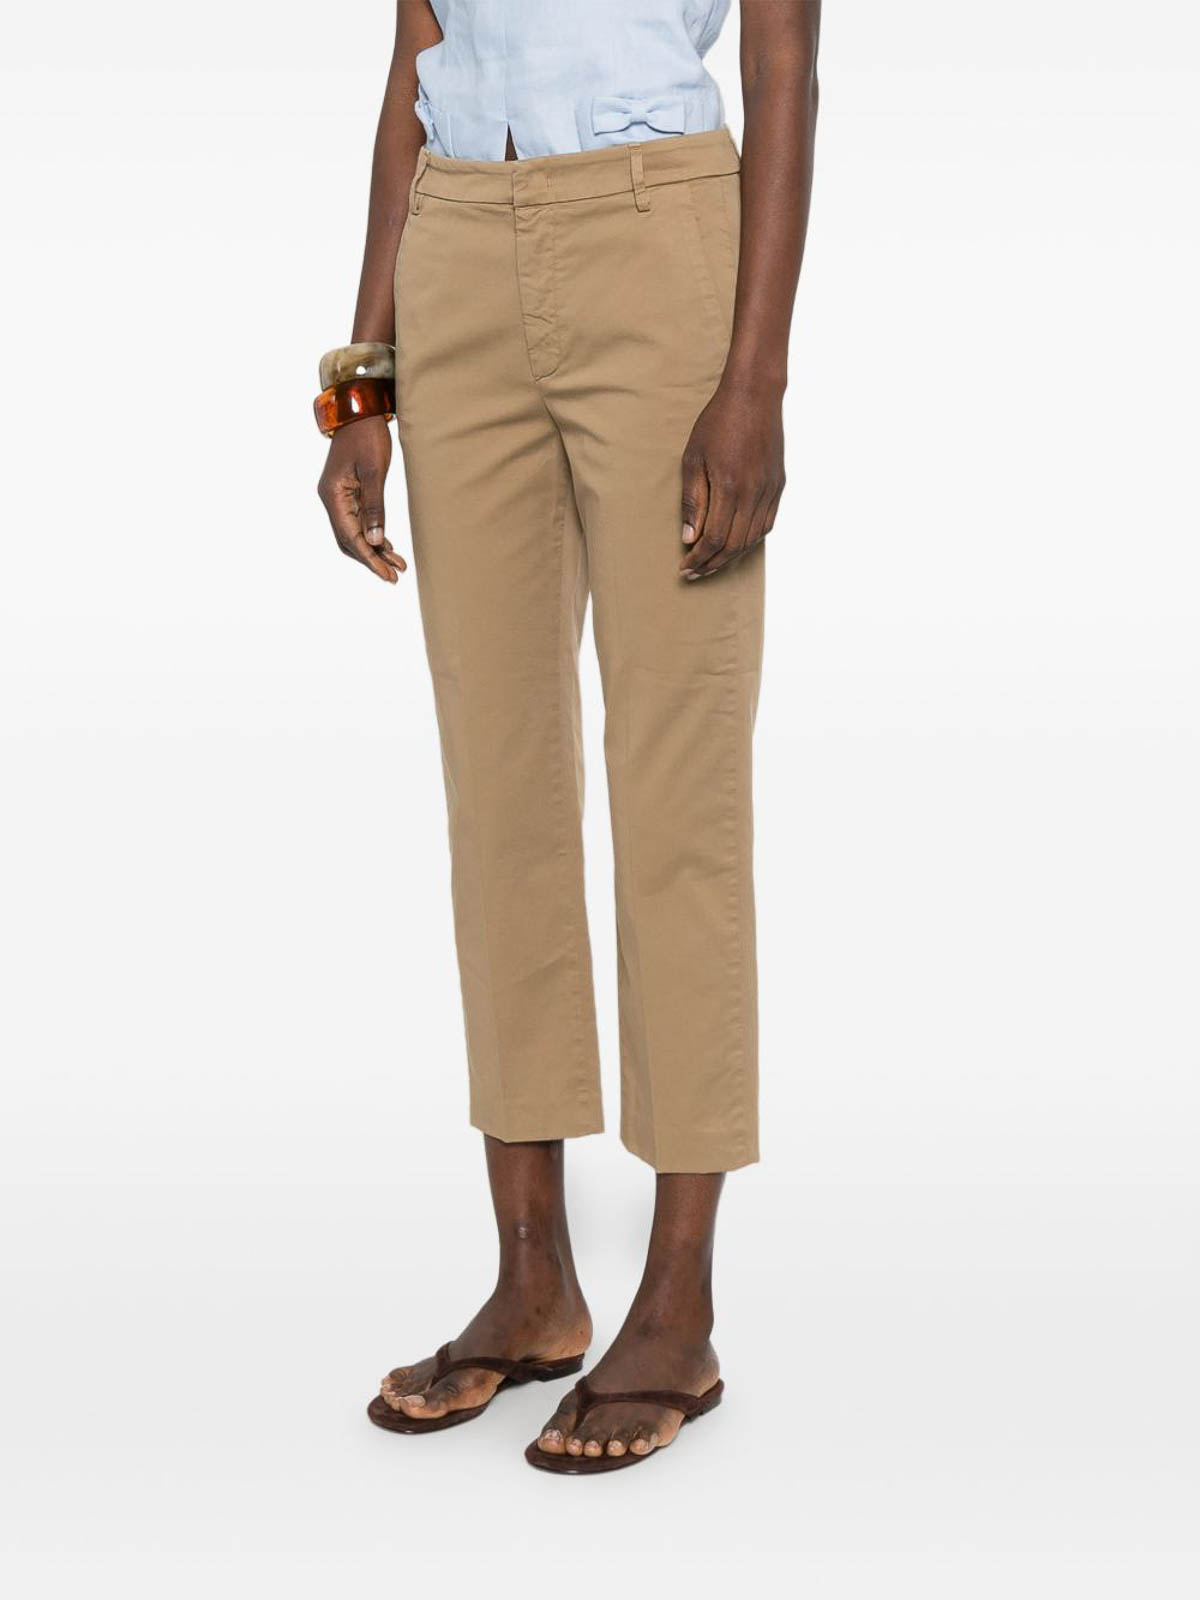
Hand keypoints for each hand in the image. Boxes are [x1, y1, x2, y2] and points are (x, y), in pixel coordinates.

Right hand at [317, 416, 405, 583]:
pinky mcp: (348, 492)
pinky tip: (387, 546)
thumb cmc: (367, 435)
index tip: (387, 574)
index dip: (369, 558)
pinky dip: (372, 535)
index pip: (350, 536)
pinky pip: (358, 521)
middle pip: (349, 540)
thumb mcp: (374, 470)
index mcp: (333, 495)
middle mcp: (331, 499)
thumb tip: (374, 541)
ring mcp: (338, 496)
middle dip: (371, 559)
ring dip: (374, 550)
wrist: (359, 409)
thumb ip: (374, 506)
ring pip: (354, 533)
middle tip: (395, 575)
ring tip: (397, 565)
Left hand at [679, 378, 785, 579]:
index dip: (699, 558)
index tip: (684, 568)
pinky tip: (735, 544)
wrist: (755, 395)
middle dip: (712, 564)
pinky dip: (749, 540)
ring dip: (730, 556)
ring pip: (752, 539)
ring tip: (711, 563)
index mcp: (730, 487)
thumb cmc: (718, 423)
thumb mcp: (693, 458)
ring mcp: (770, 490)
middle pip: (734, 545)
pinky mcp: (779, 485)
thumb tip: (689, 538)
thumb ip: (693, 500)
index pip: (714, 539)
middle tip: (694, 573)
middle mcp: (754, 493)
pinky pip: (766, 524)